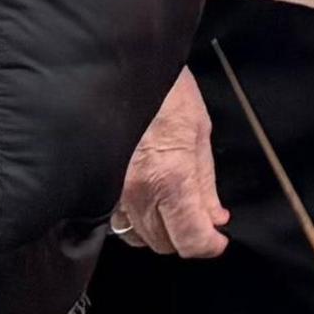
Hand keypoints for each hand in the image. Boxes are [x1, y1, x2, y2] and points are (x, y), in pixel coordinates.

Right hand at [111, 68, 227, 257]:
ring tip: (174, 207)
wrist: (123, 68)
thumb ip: (206, 183)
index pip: (190, 238)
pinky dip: (134, 220)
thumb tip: (216, 218)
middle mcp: (136, 192)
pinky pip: (115, 221)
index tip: (218, 239)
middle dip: (187, 236)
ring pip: (137, 238)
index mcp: (170, 177)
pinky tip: (147, 200)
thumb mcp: (200, 133)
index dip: (209, 245)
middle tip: (200, 217)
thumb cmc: (166, 91)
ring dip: (159, 231)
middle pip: (164, 243)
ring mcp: (111, 191)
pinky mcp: (95, 186)